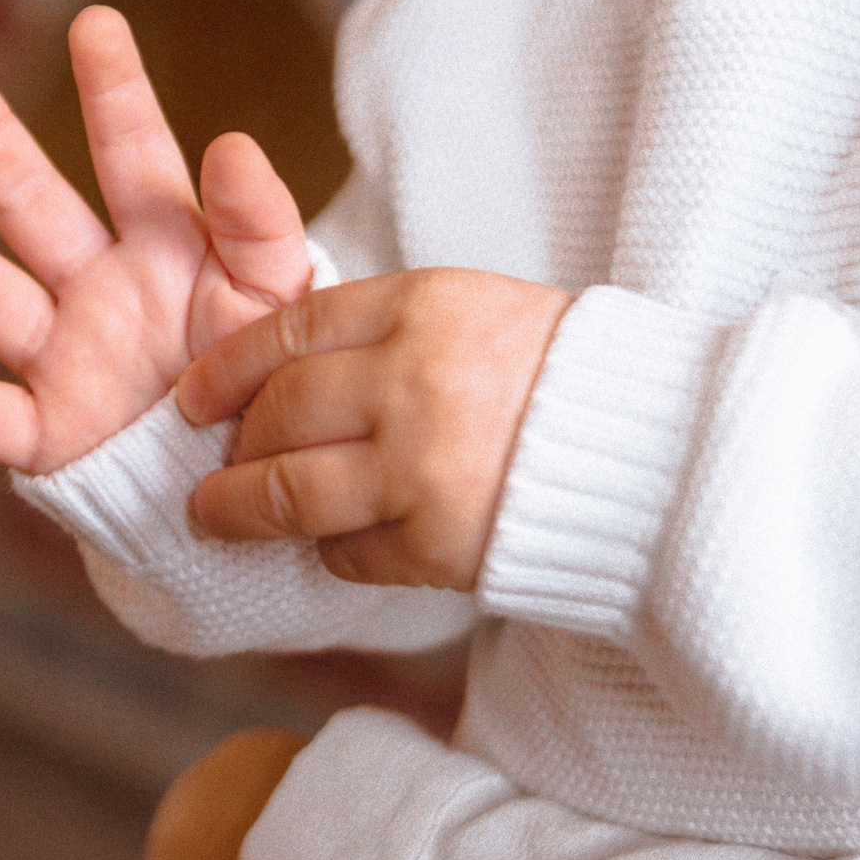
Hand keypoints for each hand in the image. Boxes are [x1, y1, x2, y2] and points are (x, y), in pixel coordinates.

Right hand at [0, 6, 312, 474]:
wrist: (257, 476)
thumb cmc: (269, 373)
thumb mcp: (282, 295)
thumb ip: (261, 227)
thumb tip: (234, 145)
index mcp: (164, 241)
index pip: (134, 153)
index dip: (115, 91)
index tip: (97, 24)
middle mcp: (98, 285)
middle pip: (30, 201)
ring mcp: (65, 355)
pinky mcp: (50, 435)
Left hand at [176, 269, 573, 591]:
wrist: (665, 452)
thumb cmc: (566, 378)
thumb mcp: (475, 311)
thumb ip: (384, 333)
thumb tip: (285, 371)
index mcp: (420, 307)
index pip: (290, 329)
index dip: (227, 367)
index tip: (194, 396)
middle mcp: (409, 381)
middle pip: (278, 413)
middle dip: (232, 445)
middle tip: (210, 465)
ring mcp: (419, 467)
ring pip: (289, 491)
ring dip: (240, 509)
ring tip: (214, 515)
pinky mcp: (436, 542)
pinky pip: (347, 552)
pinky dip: (331, 551)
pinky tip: (335, 543)